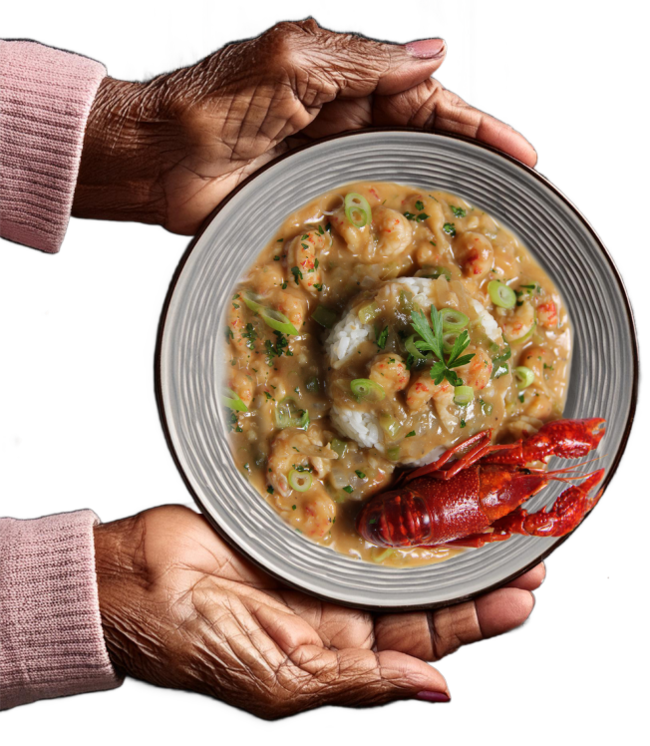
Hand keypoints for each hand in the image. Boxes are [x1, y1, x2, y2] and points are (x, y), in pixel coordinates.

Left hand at [72, 19, 537, 234]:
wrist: (158, 159)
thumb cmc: (214, 103)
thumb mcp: (294, 61)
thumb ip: (363, 64)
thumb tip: (430, 56)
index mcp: (345, 83)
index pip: (427, 102)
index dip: (476, 127)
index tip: (520, 153)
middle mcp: (344, 128)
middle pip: (422, 146)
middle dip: (470, 167)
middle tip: (516, 198)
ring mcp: (329, 172)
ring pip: (398, 183)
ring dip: (439, 202)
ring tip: (485, 228)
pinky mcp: (310, 209)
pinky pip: (361, 219)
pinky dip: (392, 231)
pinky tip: (419, 248)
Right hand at [94, 503, 542, 716]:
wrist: (135, 583)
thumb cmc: (199, 643)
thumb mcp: (281, 681)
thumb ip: (359, 684)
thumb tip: (438, 696)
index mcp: (340, 653)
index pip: (424, 640)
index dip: (475, 620)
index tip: (523, 597)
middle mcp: (341, 604)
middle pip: (423, 591)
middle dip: (476, 574)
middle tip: (527, 550)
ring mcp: (323, 556)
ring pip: (399, 548)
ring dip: (445, 536)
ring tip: (494, 517)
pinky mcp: (302, 517)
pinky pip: (358, 510)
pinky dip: (394, 502)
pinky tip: (428, 487)